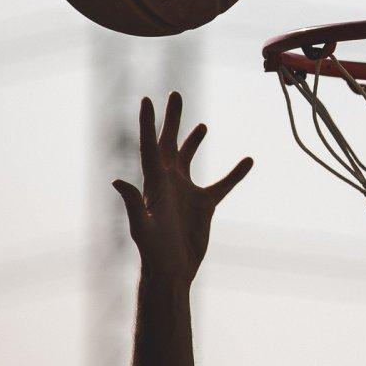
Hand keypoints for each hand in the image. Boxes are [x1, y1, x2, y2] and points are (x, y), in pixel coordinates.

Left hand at [113, 92, 252, 282]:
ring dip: (194, 141)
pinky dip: (235, 173)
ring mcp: (186, 193)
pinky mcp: (203, 205)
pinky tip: (248, 161)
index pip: (150, 145)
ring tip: (201, 125)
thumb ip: (132, 203)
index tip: (147, 99)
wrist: (172, 271)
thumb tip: (117, 180)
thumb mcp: (142, 227)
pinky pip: (222, 185)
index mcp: (154, 182)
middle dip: (172, 119)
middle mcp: (168, 182)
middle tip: (175, 94)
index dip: (148, 122)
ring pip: (190, 160)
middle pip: (170, 143)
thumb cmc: (153, 252)